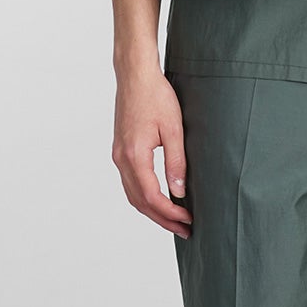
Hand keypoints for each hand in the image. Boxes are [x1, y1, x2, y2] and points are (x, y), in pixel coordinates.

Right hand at [111, 62, 192, 237]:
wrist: (135, 76)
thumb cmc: (156, 97)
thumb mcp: (174, 129)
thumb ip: (176, 162)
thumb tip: (178, 191)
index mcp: (135, 156)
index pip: (152, 196)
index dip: (170, 212)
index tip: (189, 219)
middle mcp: (121, 159)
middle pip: (140, 202)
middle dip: (162, 219)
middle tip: (184, 230)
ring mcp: (118, 156)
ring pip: (133, 195)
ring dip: (153, 211)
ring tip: (174, 220)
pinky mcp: (120, 151)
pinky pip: (130, 183)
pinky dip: (144, 197)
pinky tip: (159, 200)